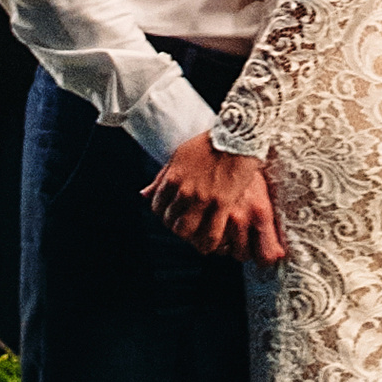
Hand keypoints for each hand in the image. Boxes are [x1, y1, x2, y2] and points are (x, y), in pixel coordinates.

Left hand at [145, 131, 286, 264]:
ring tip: (197, 236)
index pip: (157, 207)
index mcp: (172, 177)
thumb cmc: (208, 145)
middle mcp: (184, 190)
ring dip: (190, 237)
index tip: (173, 215)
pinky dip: (207, 243)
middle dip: (176, 227)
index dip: (164, 214)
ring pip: (187, 231)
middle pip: (170, 222)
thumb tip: (143, 194)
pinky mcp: (222, 204)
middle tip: (186, 227)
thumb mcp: (179, 156)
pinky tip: (209, 244)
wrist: (237, 137)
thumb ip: (162, 177)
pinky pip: (210, 234)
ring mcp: (203, 198)